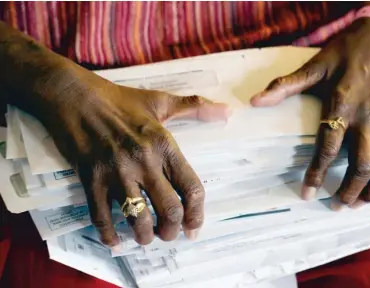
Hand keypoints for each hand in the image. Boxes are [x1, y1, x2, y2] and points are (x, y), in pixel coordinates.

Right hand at [41, 68, 229, 245]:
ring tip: (145, 236)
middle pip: (169, 210)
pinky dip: (109, 235)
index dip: (197, 214)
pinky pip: (101, 217)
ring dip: (145, 236)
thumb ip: (195, 107)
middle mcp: (143, 161)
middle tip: (169, 234)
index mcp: (164, 144)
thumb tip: (227, 111)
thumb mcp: (160, 101)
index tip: (193, 228)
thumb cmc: (119, 100)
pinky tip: (115, 240)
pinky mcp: (90, 179)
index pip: (191, 188)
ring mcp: (116, 172)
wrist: (74, 96)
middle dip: (172, 231)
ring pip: (138, 219)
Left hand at [251, 18, 369, 207]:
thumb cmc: (343, 54)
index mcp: (342, 106)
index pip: (327, 149)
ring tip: (360, 203)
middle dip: (348, 191)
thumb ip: (285, 86)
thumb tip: (254, 101)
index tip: (306, 194)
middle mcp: (368, 117)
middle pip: (360, 165)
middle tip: (336, 205)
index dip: (316, 175)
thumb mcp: (313, 67)